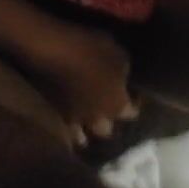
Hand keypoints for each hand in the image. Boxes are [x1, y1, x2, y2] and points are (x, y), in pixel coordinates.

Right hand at [38, 24, 137, 146]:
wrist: (54, 52)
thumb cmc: (90, 50)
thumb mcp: (117, 53)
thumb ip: (123, 71)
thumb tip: (122, 78)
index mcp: (117, 105)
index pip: (132, 113)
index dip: (133, 103)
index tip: (133, 93)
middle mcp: (98, 119)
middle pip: (107, 130)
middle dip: (109, 121)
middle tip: (107, 107)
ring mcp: (75, 119)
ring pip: (82, 137)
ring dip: (85, 129)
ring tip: (85, 119)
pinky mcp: (55, 114)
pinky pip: (65, 128)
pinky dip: (69, 127)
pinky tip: (69, 117)